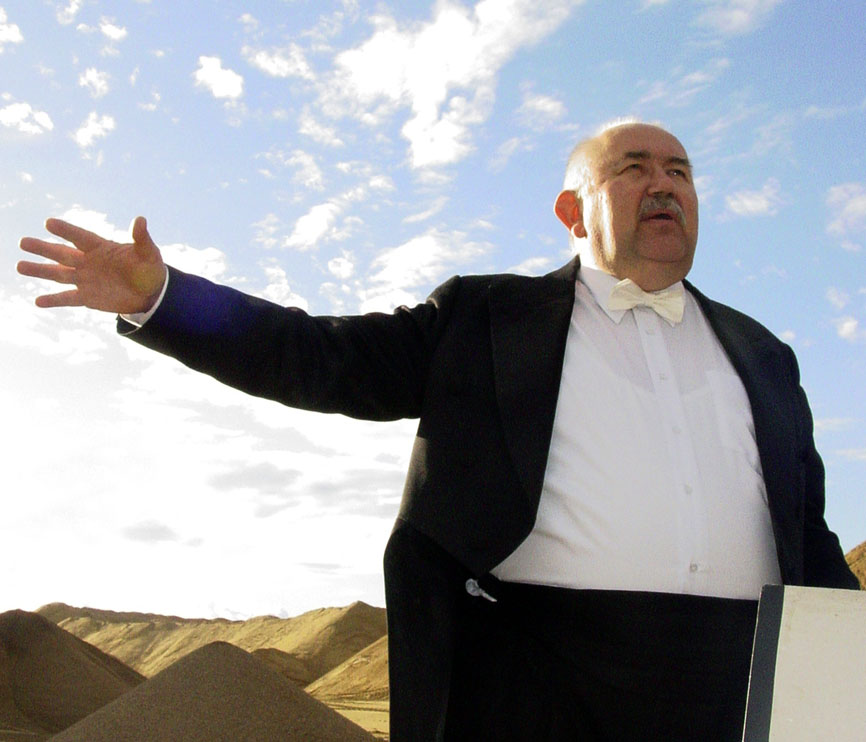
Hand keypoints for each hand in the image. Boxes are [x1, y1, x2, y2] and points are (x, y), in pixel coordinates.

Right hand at [18, 216, 166, 313]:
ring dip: (40, 271)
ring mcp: (85, 280)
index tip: (49, 223)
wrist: (151, 293)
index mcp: (101, 248)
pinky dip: (54, 300)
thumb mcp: (148, 253)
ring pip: (58, 274)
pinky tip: (37, 301)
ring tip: (19, 266)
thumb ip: (141, 238)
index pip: (80, 237)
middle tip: (23, 242)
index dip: (66, 231)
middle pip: (62, 254)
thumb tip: (140, 219)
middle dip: (43, 248)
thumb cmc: (149, 269)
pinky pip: (67, 299)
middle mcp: (88, 262)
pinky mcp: (87, 298)